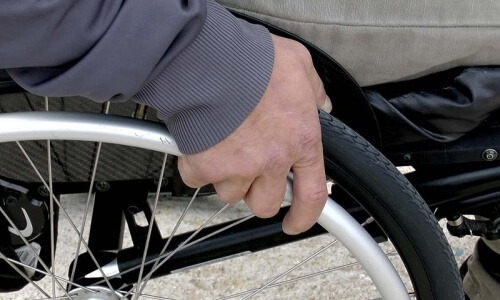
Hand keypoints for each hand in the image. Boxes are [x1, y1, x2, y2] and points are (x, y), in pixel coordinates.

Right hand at [178, 34, 330, 234]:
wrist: (210, 61)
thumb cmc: (254, 61)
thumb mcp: (299, 65)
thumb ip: (313, 89)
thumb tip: (320, 103)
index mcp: (300, 141)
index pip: (311, 194)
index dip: (304, 216)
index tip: (294, 223)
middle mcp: (271, 161)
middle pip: (265, 204)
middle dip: (257, 192)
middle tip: (249, 169)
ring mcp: (238, 168)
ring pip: (231, 194)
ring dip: (227, 177)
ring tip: (223, 146)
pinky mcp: (205, 167)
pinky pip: (199, 180)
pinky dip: (197, 166)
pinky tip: (200, 143)